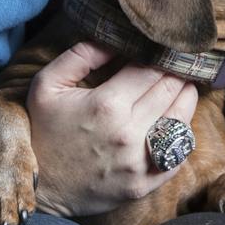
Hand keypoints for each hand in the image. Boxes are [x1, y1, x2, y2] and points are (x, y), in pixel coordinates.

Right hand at [26, 40, 199, 217]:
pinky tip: (174, 122)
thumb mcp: (47, 84)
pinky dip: (182, 134)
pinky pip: (179, 154)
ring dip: (186, 99)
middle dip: (177, 73)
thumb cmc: (43, 130)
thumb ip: (81, 54)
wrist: (39, 187)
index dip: (161, 56)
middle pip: (172, 90)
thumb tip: (116, 37)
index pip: (153, 69)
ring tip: (181, 87)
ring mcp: (139, 162)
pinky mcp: (145, 184)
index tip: (162, 50)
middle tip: (178, 64)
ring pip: (183, 120)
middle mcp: (128, 133)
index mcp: (107, 105)